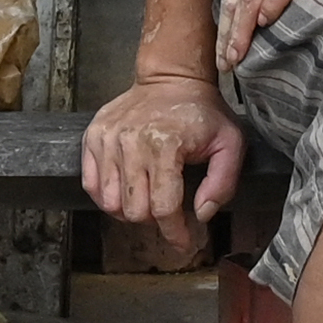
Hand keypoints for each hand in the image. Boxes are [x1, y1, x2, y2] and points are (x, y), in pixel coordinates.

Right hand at [81, 69, 243, 234]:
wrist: (171, 79)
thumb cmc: (202, 112)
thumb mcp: (230, 144)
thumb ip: (223, 184)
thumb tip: (201, 214)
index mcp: (165, 144)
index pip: (164, 207)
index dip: (176, 233)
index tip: (185, 243)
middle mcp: (131, 142)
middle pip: (135, 210)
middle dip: (155, 221)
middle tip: (169, 212)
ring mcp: (108, 139)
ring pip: (111, 203)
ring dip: (131, 211)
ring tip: (148, 200)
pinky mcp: (93, 137)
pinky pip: (91, 185)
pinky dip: (107, 198)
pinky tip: (127, 192)